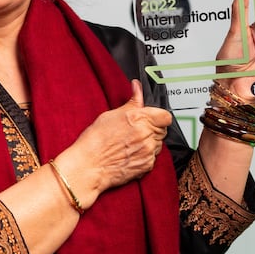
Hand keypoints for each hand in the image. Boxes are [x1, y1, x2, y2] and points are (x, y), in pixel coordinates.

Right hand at [60, 80, 171, 206]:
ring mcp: (149, 151)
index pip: (165, 116)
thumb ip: (131, 102)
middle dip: (152, 129)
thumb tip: (137, 87)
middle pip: (162, 130)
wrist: (89, 165)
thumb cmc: (95, 140)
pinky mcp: (147, 165)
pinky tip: (129, 154)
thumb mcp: (111, 115)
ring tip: (129, 144)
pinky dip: (144, 156)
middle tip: (135, 131)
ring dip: (149, 143)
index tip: (150, 118)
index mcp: (139, 118)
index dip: (158, 116)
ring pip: (158, 144)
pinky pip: (152, 157)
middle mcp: (147, 134)